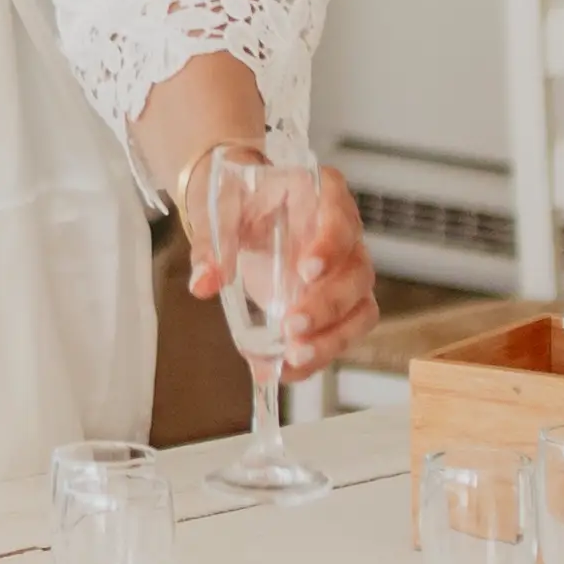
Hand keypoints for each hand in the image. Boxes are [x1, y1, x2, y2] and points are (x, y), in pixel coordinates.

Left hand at [189, 146, 380, 376]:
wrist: (238, 205)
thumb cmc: (238, 196)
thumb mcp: (218, 207)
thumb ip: (211, 241)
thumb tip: (204, 282)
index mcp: (322, 195)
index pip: (341, 218)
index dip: (330, 247)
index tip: (307, 272)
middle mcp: (344, 234)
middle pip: (357, 273)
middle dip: (328, 306)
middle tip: (293, 327)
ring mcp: (344, 272)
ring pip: (359, 311)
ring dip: (330, 340)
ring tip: (293, 359)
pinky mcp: (334, 303)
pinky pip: (338, 333)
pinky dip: (314, 355)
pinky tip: (283, 369)